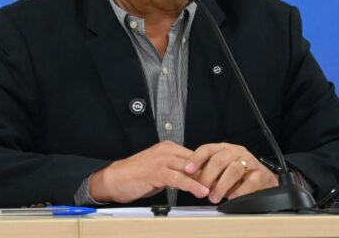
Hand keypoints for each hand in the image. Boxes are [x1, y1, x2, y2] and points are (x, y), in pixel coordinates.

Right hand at [89, 141, 209, 203]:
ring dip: (205, 180)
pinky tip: (200, 191)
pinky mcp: (157, 171)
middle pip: (196, 161)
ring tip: (217, 189)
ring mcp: (162, 160)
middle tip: (223, 185)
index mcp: (168, 147)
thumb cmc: (136, 175)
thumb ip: (176, 170)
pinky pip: (179, 178)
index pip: (195, 156)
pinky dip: (192, 185)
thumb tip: (195, 178)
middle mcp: (167, 150)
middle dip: (210, 174)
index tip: (220, 177)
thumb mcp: (160, 170)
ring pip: (190, 169)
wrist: (115, 178)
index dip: (208, 168)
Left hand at [182, 143, 278, 203]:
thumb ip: (207, 172)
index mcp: (224, 149)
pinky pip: (250, 182)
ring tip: (214, 198)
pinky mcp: (261, 175)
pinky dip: (240, 191)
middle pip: (219, 160)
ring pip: (233, 170)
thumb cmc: (239, 175)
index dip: (196, 159)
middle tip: (201, 189)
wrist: (264, 180)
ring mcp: (250, 162)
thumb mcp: (221, 170)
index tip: (187, 170)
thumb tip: (189, 180)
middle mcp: (237, 152)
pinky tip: (232, 198)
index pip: (207, 149)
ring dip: (221, 185)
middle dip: (207, 176)